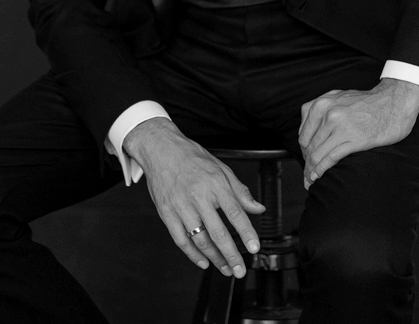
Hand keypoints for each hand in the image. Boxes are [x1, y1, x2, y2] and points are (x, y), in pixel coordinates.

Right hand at [124, 118, 264, 276]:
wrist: (161, 149)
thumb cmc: (191, 157)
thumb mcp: (221, 168)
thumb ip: (240, 191)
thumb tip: (257, 208)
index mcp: (215, 183)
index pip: (235, 213)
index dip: (246, 233)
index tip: (254, 248)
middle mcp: (198, 196)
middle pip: (218, 232)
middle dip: (232, 255)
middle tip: (240, 269)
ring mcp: (181, 206)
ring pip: (200, 240)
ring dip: (215, 258)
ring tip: (225, 268)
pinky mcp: (167, 213)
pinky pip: (180, 240)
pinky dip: (192, 254)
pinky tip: (203, 261)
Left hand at [299, 78, 418, 189]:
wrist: (394, 102)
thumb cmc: (368, 102)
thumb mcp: (338, 97)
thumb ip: (321, 109)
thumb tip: (307, 128)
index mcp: (322, 104)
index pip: (304, 134)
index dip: (303, 151)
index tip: (305, 161)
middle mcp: (328, 114)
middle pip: (309, 146)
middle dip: (306, 164)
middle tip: (306, 176)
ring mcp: (341, 127)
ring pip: (318, 153)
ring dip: (311, 170)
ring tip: (310, 181)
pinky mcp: (355, 139)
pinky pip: (331, 157)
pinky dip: (322, 170)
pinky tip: (319, 177)